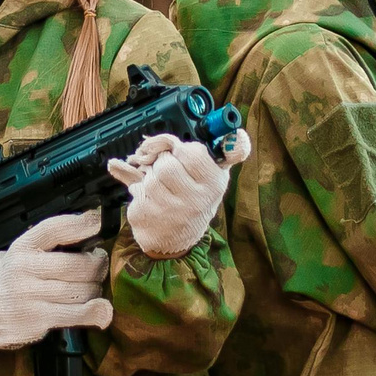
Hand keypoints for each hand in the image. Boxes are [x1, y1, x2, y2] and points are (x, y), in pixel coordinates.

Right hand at [0, 210, 113, 349]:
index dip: (80, 224)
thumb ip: (49, 244)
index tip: (98, 221)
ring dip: (94, 288)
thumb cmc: (10, 274)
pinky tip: (103, 311)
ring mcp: (29, 296)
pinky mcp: (37, 319)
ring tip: (92, 286)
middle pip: (75, 264)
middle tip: (99, 263)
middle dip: (97, 264)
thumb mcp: (21, 250)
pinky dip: (94, 312)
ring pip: (80, 290)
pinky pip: (74, 315)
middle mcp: (24, 269)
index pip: (53, 229)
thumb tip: (89, 233)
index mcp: (22, 247)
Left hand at [109, 132, 244, 258]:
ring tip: (160, 186)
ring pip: (150, 177)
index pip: (193, 154)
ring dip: (150, 176)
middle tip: (167, 171)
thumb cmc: (194, 200)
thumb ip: (226, 153)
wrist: (176, 240)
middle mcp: (195, 200)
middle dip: (162, 162)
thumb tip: (239, 135)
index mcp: (213, 184)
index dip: (181, 149)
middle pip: (167, 164)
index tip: (179, 153)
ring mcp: (170, 211)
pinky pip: (136, 189)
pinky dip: (138, 189)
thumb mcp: (214, 177)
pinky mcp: (148, 217)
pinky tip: (149, 199)